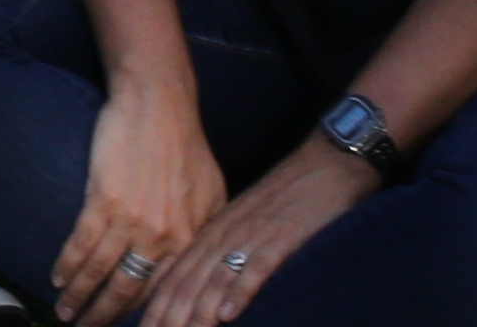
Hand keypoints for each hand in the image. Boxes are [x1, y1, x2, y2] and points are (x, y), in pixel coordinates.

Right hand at [52, 75, 230, 324]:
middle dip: (105, 317)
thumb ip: (202, 233)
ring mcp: (132, 222)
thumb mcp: (212, 195)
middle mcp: (162, 239)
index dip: (143, 315)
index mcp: (190, 240)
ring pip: (100, 272)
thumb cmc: (186, 146)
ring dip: (79, 297)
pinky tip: (59, 279)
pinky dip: (68, 266)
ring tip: (65, 313)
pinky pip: (82, 245)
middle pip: (129, 291)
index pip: (164, 291)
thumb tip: (196, 262)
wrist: (158, 105)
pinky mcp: (104, 201)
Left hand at [137, 136, 372, 326]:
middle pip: (185, 283)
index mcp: (210, 233)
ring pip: (213, 279)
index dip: (155, 306)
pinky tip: (226, 316)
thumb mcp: (241, 221)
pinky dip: (239, 292)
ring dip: (195, 312)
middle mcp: (222, 235)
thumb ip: (220, 249)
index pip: (173, 275)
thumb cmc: (283, 197)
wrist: (322, 165)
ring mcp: (249, 236)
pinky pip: (255, 268)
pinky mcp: (279, 238)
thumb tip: (203, 286)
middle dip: (166, 316)